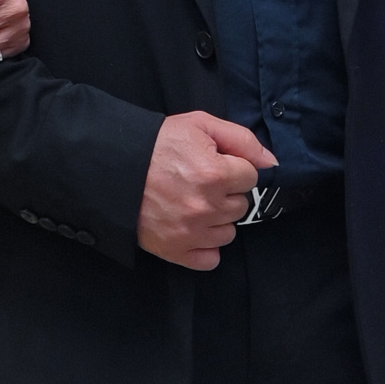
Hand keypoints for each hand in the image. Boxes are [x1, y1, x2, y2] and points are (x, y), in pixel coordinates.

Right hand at [138, 111, 275, 271]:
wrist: (113, 167)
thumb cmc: (156, 144)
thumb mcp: (199, 125)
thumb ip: (242, 140)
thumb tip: (271, 163)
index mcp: (214, 173)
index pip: (251, 177)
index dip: (234, 168)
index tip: (215, 165)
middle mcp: (205, 206)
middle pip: (241, 205)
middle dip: (226, 193)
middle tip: (200, 182)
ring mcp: (191, 231)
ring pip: (229, 232)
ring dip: (217, 219)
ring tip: (192, 203)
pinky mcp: (175, 250)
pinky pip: (210, 259)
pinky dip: (205, 246)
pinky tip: (192, 228)